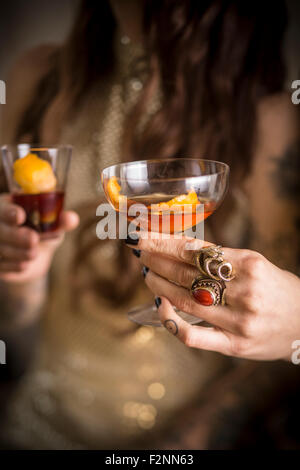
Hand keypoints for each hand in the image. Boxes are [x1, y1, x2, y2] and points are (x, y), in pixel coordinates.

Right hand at [0, 194, 78, 282]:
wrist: (36, 256)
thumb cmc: (44, 233)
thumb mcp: (53, 226)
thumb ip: (61, 221)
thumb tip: (72, 219)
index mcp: (7, 207)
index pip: (2, 209)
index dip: (8, 212)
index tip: (20, 216)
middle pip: (0, 230)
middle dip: (16, 235)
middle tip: (33, 239)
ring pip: (2, 249)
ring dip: (19, 252)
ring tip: (34, 253)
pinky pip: (2, 266)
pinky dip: (15, 266)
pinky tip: (25, 264)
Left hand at [128, 233, 299, 361]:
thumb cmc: (278, 289)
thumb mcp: (256, 264)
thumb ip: (222, 258)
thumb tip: (180, 248)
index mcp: (250, 264)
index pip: (196, 250)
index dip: (165, 242)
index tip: (144, 236)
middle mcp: (244, 291)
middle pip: (186, 272)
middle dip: (156, 259)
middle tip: (139, 250)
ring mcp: (238, 320)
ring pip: (185, 300)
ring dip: (159, 284)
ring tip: (147, 272)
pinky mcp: (234, 345)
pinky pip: (193, 336)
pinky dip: (171, 322)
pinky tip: (161, 306)